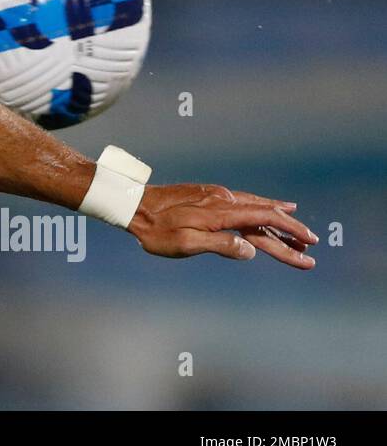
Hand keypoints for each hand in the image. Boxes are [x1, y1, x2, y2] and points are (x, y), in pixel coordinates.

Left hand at [128, 184, 317, 268]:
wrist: (132, 203)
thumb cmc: (155, 229)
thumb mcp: (184, 244)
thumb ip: (219, 246)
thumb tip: (251, 250)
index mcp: (221, 213)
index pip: (265, 221)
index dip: (289, 233)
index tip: (308, 246)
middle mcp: (223, 200)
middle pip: (265, 215)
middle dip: (290, 232)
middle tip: (312, 248)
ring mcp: (216, 196)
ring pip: (256, 207)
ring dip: (278, 220)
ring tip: (298, 232)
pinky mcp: (208, 195)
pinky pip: (244, 201)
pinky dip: (262, 207)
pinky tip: (268, 207)